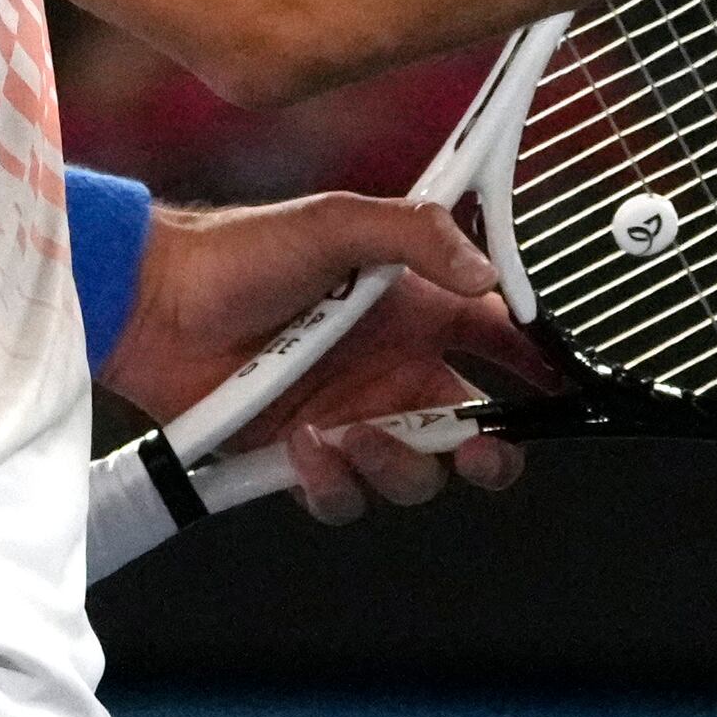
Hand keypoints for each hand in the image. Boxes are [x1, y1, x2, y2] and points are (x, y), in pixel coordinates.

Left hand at [96, 191, 550, 522]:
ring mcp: (351, 417)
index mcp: (416, 311)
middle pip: (472, 433)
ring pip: (413, 474)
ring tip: (349, 434)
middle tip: (479, 452)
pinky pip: (344, 497)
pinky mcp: (304, 459)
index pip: (500, 343)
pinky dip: (332, 484)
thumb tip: (483, 273)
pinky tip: (303, 447)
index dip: (538, 370)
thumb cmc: (240, 250)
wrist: (153, 304)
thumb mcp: (338, 220)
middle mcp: (392, 370)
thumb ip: (419, 235)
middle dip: (490, 455)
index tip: (563, 391)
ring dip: (394, 464)